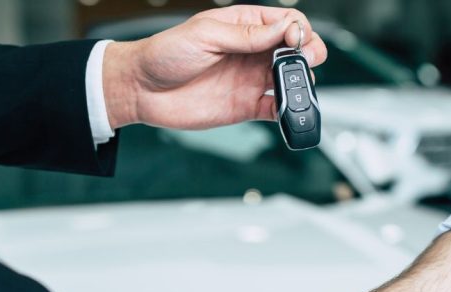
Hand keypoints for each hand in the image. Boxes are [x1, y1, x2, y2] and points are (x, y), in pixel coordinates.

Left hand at [102, 5, 327, 129]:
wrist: (141, 89)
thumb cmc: (166, 54)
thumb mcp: (206, 34)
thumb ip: (248, 35)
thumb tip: (285, 29)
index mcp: (245, 26)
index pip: (287, 21)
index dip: (299, 29)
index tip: (295, 40)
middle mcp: (252, 52)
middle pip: (297, 50)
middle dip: (309, 54)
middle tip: (304, 62)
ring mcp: (251, 80)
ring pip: (291, 80)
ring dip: (301, 83)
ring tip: (294, 87)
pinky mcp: (247, 106)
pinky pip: (276, 109)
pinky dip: (288, 111)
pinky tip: (286, 110)